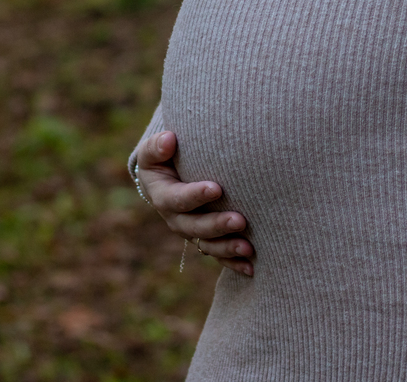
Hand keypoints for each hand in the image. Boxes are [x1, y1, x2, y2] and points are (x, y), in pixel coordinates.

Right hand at [135, 131, 254, 276]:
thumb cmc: (164, 158)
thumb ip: (157, 146)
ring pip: (208, 245)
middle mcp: (176, 219)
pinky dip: (234, 263)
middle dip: (217, 225)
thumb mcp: (154, 151)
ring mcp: (192, 232)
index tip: (217, 188)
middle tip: (240, 220)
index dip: (195, 195)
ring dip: (228, 248)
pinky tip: (252, 267)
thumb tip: (169, 139)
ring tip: (249, 248)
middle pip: (194, 227)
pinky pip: (219, 255)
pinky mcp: (207, 240)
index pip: (177, 198)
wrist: (169, 178)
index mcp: (162, 196)